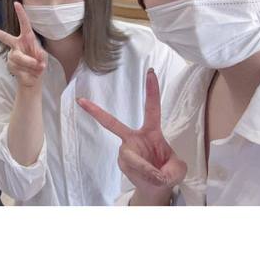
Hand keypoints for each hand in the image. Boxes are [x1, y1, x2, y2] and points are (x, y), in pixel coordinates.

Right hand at [0, 2, 46, 87]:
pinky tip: (28, 72)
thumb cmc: (39, 63)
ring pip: (18, 57)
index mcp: (27, 38)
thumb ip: (40, 56)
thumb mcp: (43, 57)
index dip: (21, 14)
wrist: (33, 78)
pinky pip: (18, 67)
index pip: (24, 24)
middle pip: (4, 37)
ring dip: (30, 63)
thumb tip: (36, 59)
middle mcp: (17, 44)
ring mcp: (12, 54)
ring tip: (36, 67)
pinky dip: (27, 70)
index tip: (16, 3)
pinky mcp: (9, 64)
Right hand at [77, 69, 186, 202]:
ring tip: (157, 177)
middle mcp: (134, 138)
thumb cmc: (168, 172)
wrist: (157, 188)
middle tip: (80, 101)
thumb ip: (171, 169)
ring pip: (131, 156)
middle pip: (112, 123)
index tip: (150, 72)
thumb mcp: (178, 170)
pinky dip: (144, 175)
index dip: (151, 90)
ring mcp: (125, 151)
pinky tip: (150, 179)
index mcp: (151, 132)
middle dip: (96, 112)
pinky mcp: (122, 163)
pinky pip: (133, 168)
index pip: (152, 108)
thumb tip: (154, 173)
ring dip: (146, 168)